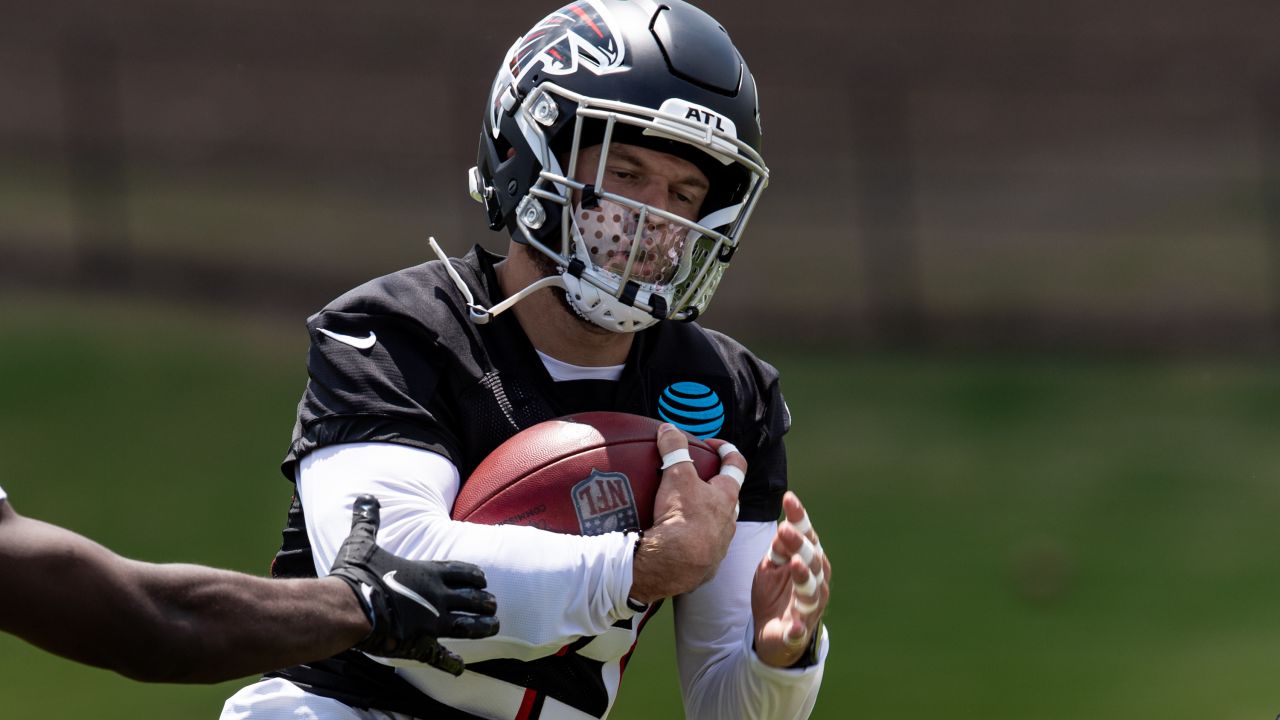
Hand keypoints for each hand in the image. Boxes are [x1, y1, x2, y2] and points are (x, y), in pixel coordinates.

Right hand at [328, 495, 498, 673]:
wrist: (348, 609)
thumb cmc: (356, 576)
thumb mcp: (362, 543)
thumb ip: (367, 521)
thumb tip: (364, 498)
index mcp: (427, 573)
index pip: (461, 571)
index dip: (474, 575)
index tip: (483, 578)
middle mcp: (437, 597)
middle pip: (472, 598)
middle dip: (485, 601)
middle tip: (493, 604)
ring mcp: (432, 623)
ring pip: (468, 625)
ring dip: (483, 626)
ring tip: (494, 626)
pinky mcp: (420, 644)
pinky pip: (441, 656)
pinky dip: (451, 662)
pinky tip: (461, 667)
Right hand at [629, 424, 743, 604]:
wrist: (675, 565)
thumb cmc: (683, 517)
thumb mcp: (676, 476)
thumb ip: (674, 449)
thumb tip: (668, 429)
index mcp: (726, 496)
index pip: (736, 466)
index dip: (727, 450)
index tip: (712, 445)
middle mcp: (729, 521)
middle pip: (727, 498)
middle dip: (714, 487)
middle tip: (695, 481)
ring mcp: (719, 545)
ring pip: (716, 526)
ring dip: (703, 517)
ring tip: (680, 512)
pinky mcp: (706, 566)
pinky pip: (701, 550)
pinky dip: (691, 543)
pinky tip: (673, 543)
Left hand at [751, 491, 830, 667]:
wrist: (771, 632)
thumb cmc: (775, 592)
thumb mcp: (771, 566)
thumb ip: (779, 549)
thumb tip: (783, 527)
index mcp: (809, 562)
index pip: (807, 536)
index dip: (800, 518)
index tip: (789, 498)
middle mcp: (816, 582)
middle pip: (812, 559)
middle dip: (799, 544)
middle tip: (784, 529)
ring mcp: (810, 607)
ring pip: (811, 591)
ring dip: (803, 577)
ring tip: (795, 565)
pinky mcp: (798, 632)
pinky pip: (800, 630)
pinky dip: (798, 628)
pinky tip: (795, 626)